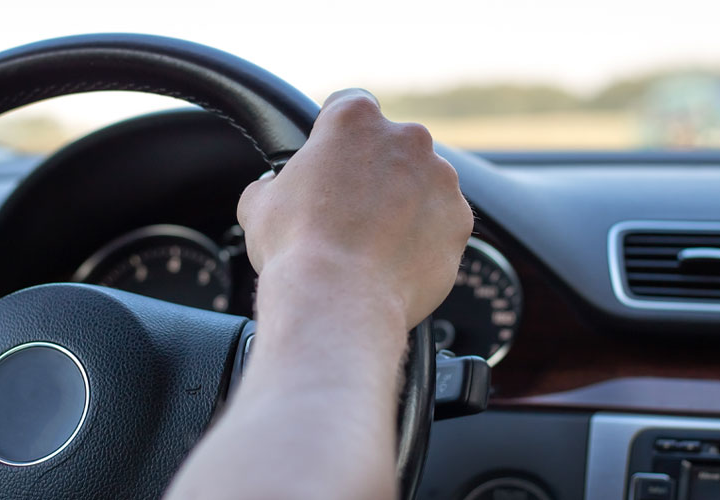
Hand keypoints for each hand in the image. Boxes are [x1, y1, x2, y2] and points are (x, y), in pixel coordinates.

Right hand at [238, 89, 473, 331]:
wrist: (339, 300)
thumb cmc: (296, 246)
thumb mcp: (259, 203)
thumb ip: (274, 183)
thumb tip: (273, 190)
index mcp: (355, 119)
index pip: (349, 105)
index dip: (336, 135)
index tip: (330, 161)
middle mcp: (407, 138)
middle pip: (392, 146)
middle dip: (376, 172)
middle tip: (349, 212)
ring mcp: (441, 179)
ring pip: (423, 184)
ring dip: (404, 205)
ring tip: (373, 244)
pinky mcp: (460, 220)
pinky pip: (442, 223)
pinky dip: (425, 238)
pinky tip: (395, 262)